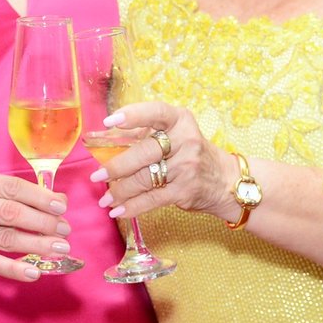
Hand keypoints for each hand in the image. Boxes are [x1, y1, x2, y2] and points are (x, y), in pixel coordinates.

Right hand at [0, 169, 72, 280]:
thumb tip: (60, 201)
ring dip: (37, 244)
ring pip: (6, 239)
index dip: (40, 197)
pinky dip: (16, 269)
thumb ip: (23, 194)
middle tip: (64, 229)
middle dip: (42, 222)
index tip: (61, 207)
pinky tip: (35, 272)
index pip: (12, 187)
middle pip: (10, 213)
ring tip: (59, 247)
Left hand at [90, 102, 237, 223]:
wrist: (226, 180)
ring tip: (105, 198)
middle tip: (97, 176)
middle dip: (116, 166)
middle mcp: (186, 140)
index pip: (155, 112)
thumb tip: (101, 139)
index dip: (132, 115)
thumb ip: (144, 134)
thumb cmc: (190, 153)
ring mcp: (187, 166)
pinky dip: (132, 206)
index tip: (109, 121)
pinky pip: (152, 199)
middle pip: (143, 152)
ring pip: (144, 178)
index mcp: (180, 120)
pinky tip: (117, 210)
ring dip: (120, 190)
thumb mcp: (175, 135)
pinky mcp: (185, 190)